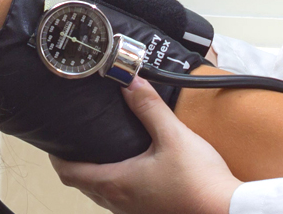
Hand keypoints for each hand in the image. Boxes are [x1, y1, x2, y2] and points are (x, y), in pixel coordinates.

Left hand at [51, 78, 240, 213]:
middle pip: (82, 185)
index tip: (56, 141)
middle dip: (77, 163)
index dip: (57, 156)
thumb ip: (149, 108)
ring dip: (97, 175)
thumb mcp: (173, 136)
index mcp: (115, 183)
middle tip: (80, 142)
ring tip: (105, 152)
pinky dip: (117, 184)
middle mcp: (118, 201)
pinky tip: (135, 170)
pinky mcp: (150, 213)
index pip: (69, 173)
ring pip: (102, 194)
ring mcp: (133, 211)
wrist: (225, 210)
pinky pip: (122, 200)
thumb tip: (131, 82)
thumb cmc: (198, 180)